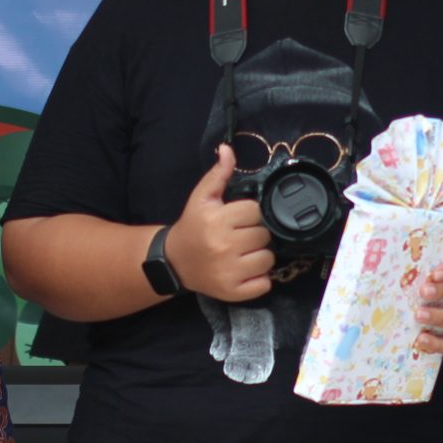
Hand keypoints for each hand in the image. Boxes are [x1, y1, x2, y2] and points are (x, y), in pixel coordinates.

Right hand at [162, 143, 274, 302]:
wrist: (175, 261)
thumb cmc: (192, 226)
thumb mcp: (201, 197)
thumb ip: (218, 174)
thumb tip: (228, 149)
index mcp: (217, 220)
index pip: (256, 211)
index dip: (250, 214)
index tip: (239, 218)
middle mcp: (224, 246)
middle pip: (264, 235)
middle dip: (255, 234)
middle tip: (239, 236)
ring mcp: (229, 272)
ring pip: (268, 259)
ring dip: (260, 256)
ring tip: (243, 253)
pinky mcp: (233, 292)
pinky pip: (265, 284)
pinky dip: (260, 279)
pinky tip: (244, 270)